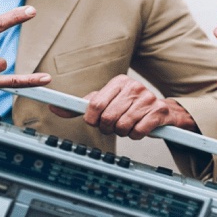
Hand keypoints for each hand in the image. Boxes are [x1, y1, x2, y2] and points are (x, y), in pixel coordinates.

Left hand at [48, 75, 196, 138]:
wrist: (162, 111)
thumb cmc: (129, 107)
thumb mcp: (106, 102)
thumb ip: (82, 106)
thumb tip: (54, 107)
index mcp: (119, 82)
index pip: (95, 104)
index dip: (92, 119)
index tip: (95, 122)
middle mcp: (134, 87)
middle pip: (108, 118)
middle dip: (108, 128)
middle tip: (113, 126)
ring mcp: (148, 99)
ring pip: (123, 127)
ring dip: (123, 132)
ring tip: (127, 126)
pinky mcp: (159, 112)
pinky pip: (138, 132)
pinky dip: (136, 135)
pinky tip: (139, 129)